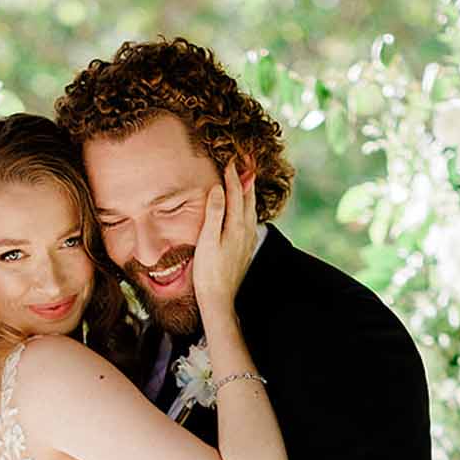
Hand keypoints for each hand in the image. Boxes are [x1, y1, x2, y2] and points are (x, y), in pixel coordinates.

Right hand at [190, 159, 257, 320]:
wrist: (219, 300)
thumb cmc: (209, 273)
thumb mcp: (207, 241)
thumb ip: (214, 213)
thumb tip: (219, 189)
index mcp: (236, 226)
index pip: (236, 194)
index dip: (232, 176)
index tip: (230, 160)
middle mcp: (245, 231)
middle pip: (248, 198)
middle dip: (246, 179)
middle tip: (247, 162)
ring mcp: (247, 240)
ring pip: (251, 209)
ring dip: (249, 193)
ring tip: (248, 180)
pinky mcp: (245, 248)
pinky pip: (250, 220)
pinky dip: (248, 208)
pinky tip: (246, 211)